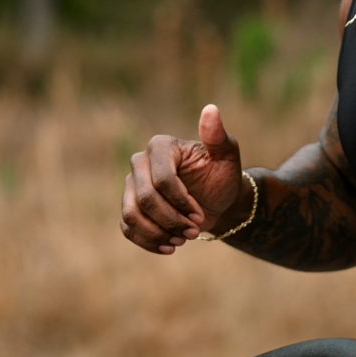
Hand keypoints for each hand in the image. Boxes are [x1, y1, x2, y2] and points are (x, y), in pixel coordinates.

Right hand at [120, 104, 248, 254]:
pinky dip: (148, 242)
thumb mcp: (227, 156)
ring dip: (158, 233)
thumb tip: (211, 110)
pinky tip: (169, 247)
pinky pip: (127, 229)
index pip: (162, 179)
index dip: (181, 202)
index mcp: (161, 146)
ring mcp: (132, 186)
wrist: (218, 201)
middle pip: (145, 199)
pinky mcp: (130, 207)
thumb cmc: (223, 175)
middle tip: (194, 232)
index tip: (200, 215)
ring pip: (131, 215)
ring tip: (183, 241)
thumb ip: (218, 136)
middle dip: (171, 220)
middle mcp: (140, 163)